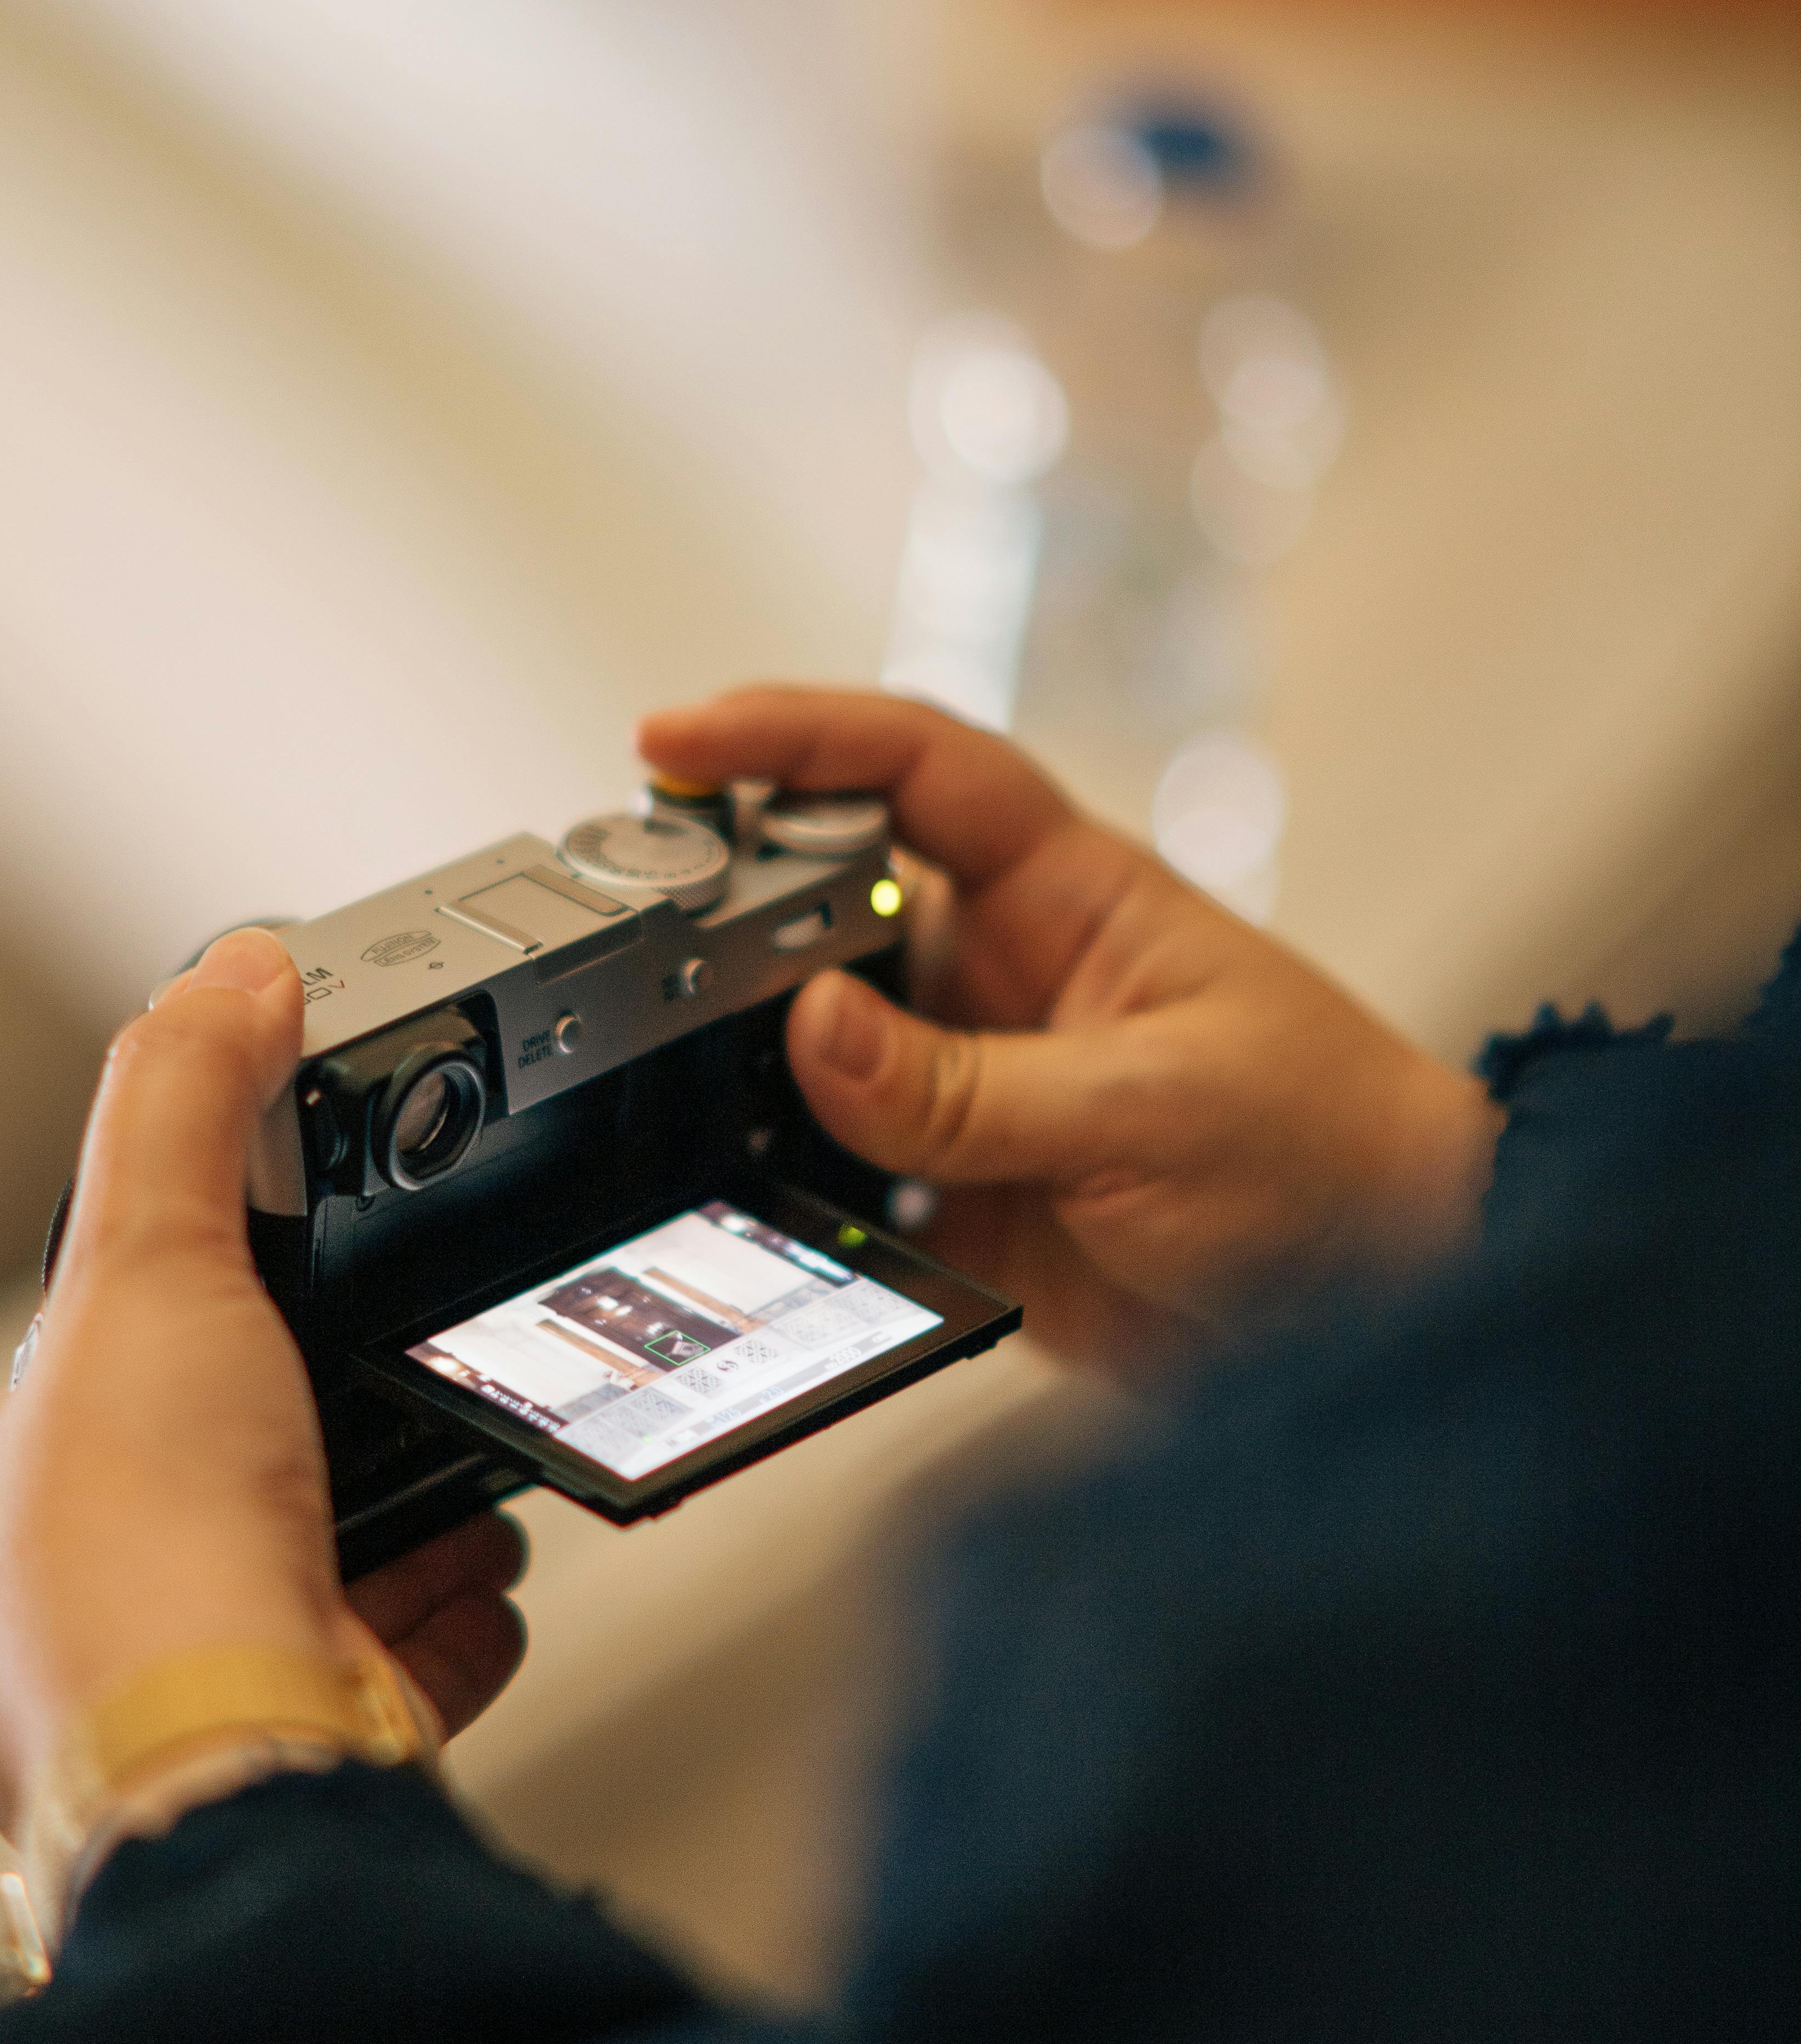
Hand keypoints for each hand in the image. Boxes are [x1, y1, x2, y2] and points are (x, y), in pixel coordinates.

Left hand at [0, 929, 526, 1840]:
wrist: (238, 1771)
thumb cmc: (138, 1562)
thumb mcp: (148, 1267)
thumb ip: (185, 1105)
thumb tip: (230, 973)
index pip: (65, 1393)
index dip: (167, 1329)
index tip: (249, 1297)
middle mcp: (35, 1642)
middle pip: (199, 1480)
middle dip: (308, 1431)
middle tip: (376, 1379)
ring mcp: (158, 1714)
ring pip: (294, 1576)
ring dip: (390, 1521)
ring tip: (454, 1465)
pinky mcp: (275, 1760)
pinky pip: (378, 1665)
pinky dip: (440, 1616)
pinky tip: (477, 1574)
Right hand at [639, 689, 1500, 1379]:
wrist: (1402, 1307)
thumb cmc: (1333, 1159)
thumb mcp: (1149, 1111)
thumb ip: (967, 1085)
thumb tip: (812, 1033)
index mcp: (1074, 898)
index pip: (916, 771)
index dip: (796, 736)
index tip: (677, 738)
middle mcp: (1010, 976)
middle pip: (834, 902)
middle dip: (734, 902)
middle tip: (641, 927)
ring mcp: (978, 1087)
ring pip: (819, 1045)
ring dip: (746, 1058)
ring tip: (663, 1073)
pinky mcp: (965, 1201)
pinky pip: (841, 1173)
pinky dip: (784, 1184)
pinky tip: (736, 1194)